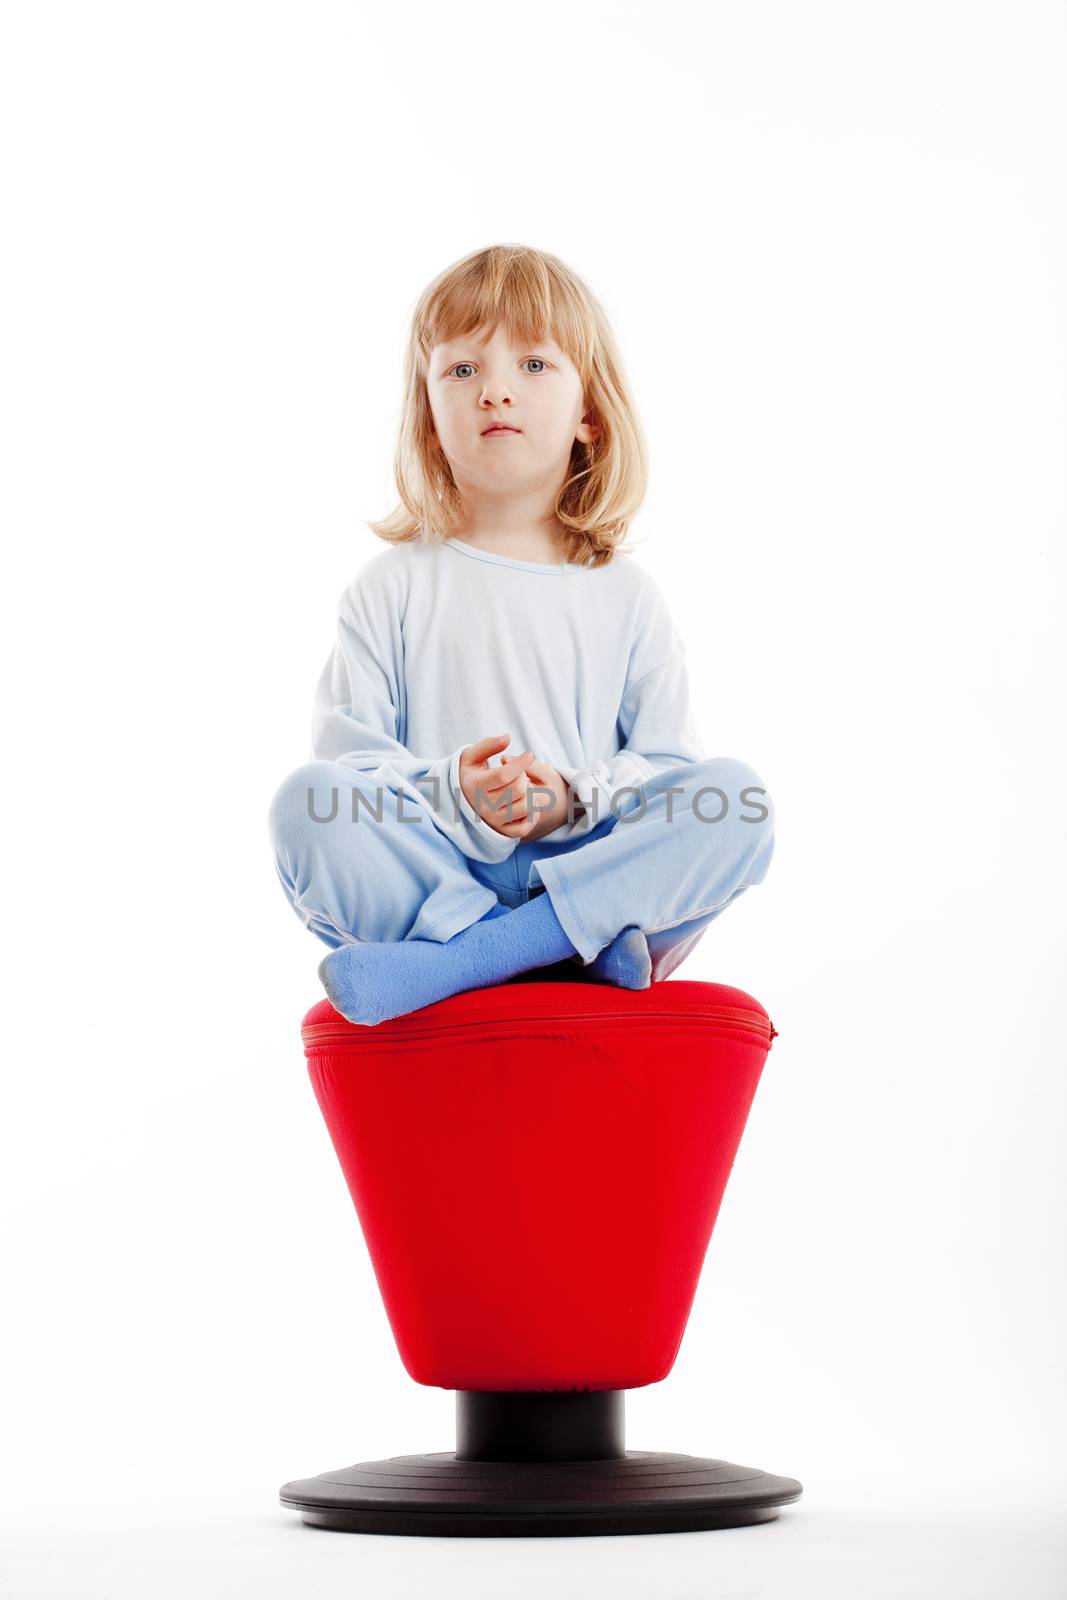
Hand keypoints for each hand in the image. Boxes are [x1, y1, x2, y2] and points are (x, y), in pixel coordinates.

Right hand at [458, 733, 578, 842]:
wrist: (460, 799)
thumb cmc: (469, 774)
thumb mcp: (471, 756)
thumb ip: (488, 745)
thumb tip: (507, 737)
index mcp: (474, 785)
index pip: (505, 775)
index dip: (521, 762)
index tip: (529, 754)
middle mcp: (482, 806)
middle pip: (517, 789)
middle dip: (524, 776)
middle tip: (520, 772)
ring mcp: (492, 821)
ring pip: (524, 808)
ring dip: (531, 794)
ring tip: (525, 786)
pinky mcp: (501, 832)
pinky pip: (524, 828)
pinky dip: (532, 816)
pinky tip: (528, 803)